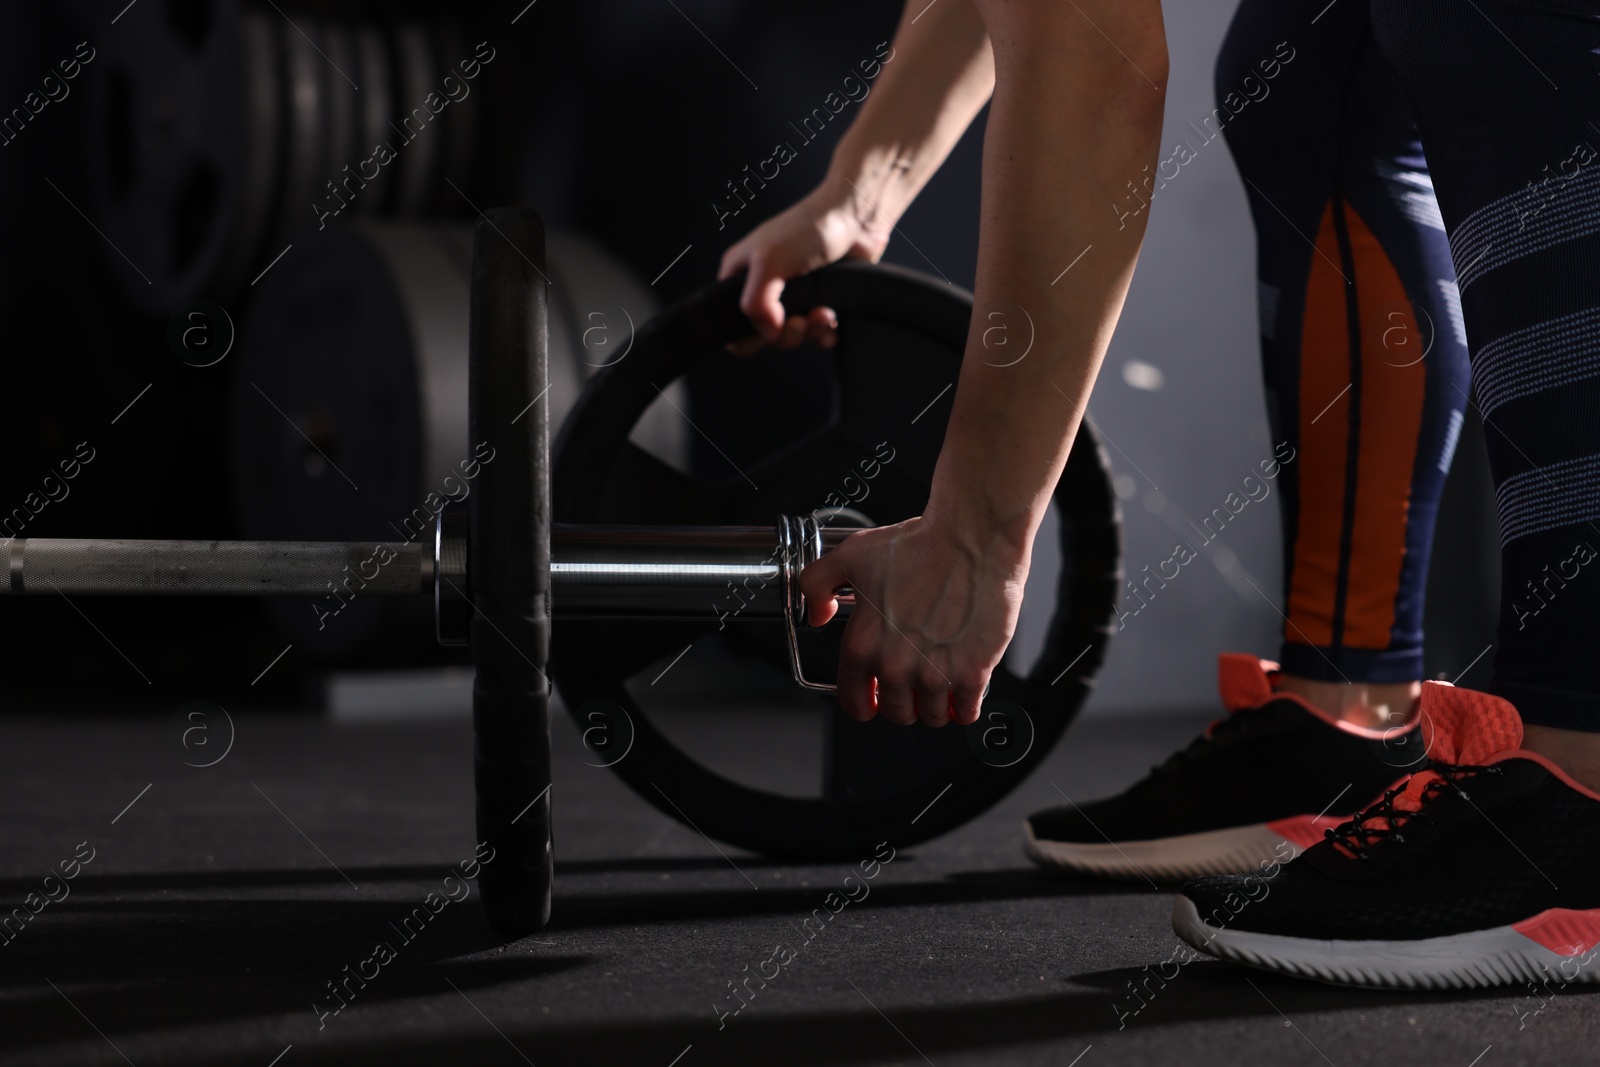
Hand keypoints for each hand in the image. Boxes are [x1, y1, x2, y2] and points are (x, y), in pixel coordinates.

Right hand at [717, 181, 887, 354]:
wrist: (856, 217)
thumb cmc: (810, 227)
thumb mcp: (769, 262)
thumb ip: (756, 303)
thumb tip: (767, 333)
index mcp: (739, 276)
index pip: (732, 323)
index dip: (751, 334)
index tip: (774, 326)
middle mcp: (763, 286)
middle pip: (765, 335)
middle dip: (788, 334)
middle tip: (802, 321)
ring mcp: (791, 294)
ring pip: (792, 335)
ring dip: (811, 331)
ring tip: (824, 314)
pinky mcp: (817, 299)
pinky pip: (815, 332)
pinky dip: (825, 332)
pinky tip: (832, 320)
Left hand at [798, 516, 1027, 726]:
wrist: (971, 539)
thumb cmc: (918, 544)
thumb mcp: (850, 556)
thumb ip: (818, 585)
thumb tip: (818, 617)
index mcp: (863, 645)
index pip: (854, 701)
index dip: (865, 702)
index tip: (876, 699)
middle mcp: (894, 666)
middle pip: (897, 713)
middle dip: (905, 701)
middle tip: (915, 682)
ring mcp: (934, 674)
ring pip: (932, 716)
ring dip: (936, 705)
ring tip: (941, 682)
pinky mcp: (972, 674)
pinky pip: (966, 714)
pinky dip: (965, 706)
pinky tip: (966, 689)